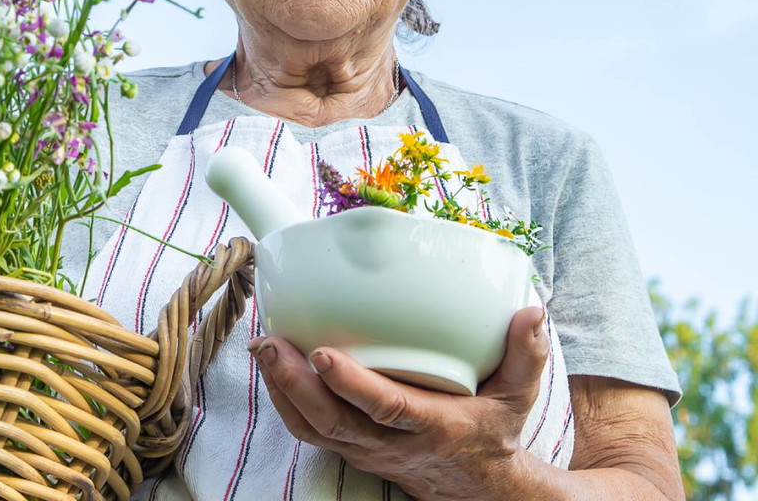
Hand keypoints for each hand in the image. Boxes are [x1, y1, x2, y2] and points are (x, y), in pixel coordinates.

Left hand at [250, 306, 548, 500]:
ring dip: (280, 389)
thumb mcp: (520, 396)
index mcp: (434, 427)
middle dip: (295, 383)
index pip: (386, 408)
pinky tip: (270, 365)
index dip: (352, 384)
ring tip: (261, 345)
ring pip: (312, 428)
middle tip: (269, 342)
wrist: (476, 486)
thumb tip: (532, 310)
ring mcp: (365, 450)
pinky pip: (307, 430)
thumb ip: (526, 355)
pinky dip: (283, 401)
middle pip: (333, 421)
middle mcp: (392, 444)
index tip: (322, 353)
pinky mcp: (350, 448)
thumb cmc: (494, 430)